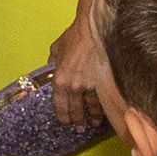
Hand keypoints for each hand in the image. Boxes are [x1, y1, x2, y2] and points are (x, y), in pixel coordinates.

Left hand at [46, 12, 112, 127]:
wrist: (94, 28)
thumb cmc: (75, 36)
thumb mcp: (56, 49)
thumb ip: (53, 62)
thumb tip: (52, 68)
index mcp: (60, 80)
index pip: (60, 106)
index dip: (63, 116)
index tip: (65, 121)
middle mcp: (74, 87)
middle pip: (75, 110)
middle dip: (77, 120)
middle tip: (79, 126)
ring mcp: (90, 86)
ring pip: (91, 107)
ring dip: (91, 116)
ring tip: (93, 122)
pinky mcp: (104, 82)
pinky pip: (102, 100)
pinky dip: (103, 107)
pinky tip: (104, 111)